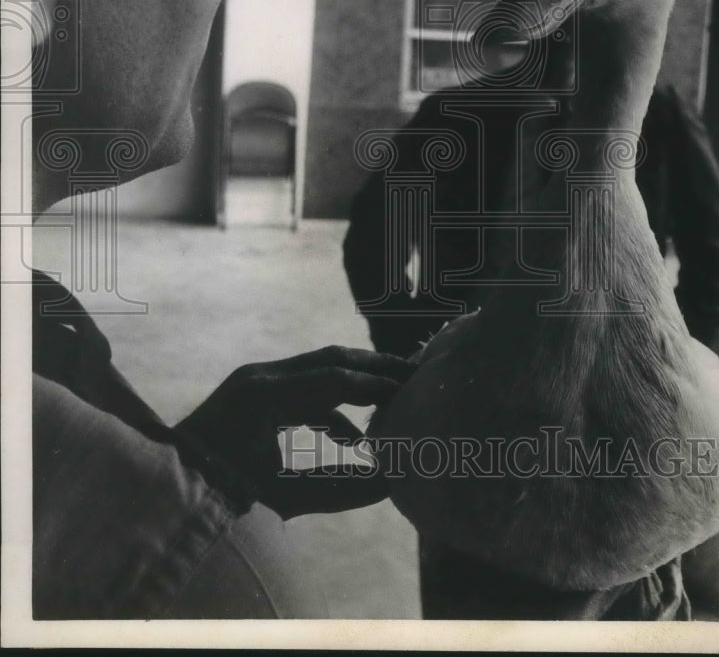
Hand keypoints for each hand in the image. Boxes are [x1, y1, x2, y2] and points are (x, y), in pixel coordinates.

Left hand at [174, 345, 415, 518]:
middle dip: (373, 369)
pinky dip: (329, 408)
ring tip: (387, 409)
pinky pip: (302, 391)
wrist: (170, 492)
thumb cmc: (222, 495)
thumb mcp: (283, 494)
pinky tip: (350, 439)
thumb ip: (339, 488)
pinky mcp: (253, 395)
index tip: (410, 391)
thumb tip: (388, 482)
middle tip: (412, 376)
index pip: (334, 378)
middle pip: (329, 360)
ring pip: (317, 372)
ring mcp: (255, 382)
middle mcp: (261, 377)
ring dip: (354, 387)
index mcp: (265, 393)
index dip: (376, 385)